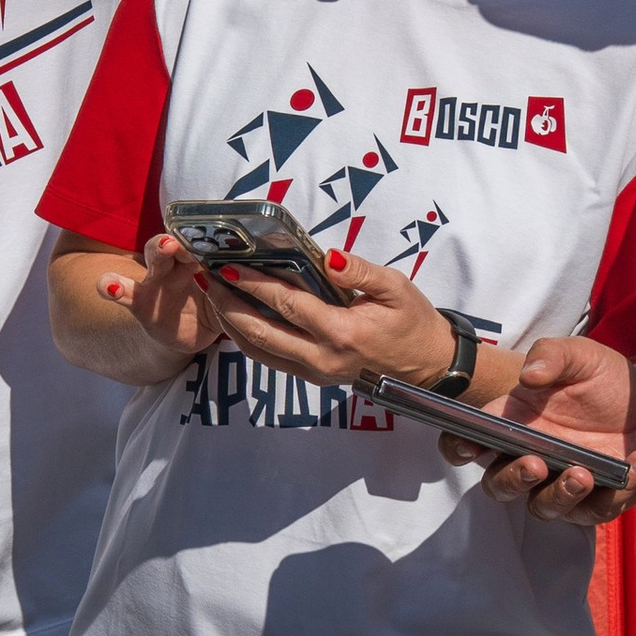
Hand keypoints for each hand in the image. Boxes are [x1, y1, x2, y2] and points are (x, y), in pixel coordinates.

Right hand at [88, 231, 240, 370]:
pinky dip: (115, 288)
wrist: (186, 331)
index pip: (212, 241)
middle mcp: (182, 264)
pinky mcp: (141, 304)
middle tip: (205, 230)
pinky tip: (107, 285)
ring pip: (157, 260)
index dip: (218, 236)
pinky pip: (126, 294)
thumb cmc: (214, 306)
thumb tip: (280, 281)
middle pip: (186, 242)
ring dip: (159, 250)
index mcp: (207, 259)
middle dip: (197, 234)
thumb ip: (244, 289)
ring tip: (163, 245)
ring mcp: (159, 282)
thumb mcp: (233, 298)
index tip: (225, 229)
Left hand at [192, 243, 455, 392]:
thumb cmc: (414, 322)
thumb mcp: (396, 288)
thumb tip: (328, 256)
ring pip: (261, 352)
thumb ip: (360, 272)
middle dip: (229, 306)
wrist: (428, 367)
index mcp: (342, 333)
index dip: (255, 286)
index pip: (288, 305)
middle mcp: (323, 358)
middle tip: (207, 280)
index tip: (228, 267)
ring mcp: (316, 373)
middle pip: (262, 333)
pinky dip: (249, 339)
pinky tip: (236, 319)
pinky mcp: (314, 379)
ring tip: (213, 296)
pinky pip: (272, 360)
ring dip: (232, 325)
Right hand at [462, 335, 635, 526]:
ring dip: (559, 496)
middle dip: (512, 480)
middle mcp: (529, 458)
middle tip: (536, 465)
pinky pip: (597, 509)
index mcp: (514, 423)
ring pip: (542, 506)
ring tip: (584, 474)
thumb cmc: (605, 380)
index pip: (469, 441)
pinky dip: (618, 490)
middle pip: (499, 485)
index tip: (468, 447)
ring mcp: (560, 484)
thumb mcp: (581, 355)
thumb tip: (529, 375)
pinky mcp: (595, 502)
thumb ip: (551, 355)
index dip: (459, 447)